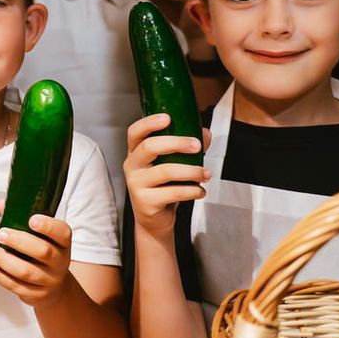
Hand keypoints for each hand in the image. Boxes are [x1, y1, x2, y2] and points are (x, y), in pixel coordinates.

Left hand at [0, 204, 71, 307]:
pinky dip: (0, 276)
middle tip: (0, 233)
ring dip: (4, 260)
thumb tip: (2, 205)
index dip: (48, 226)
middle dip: (18, 241)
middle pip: (42, 251)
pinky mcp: (37, 295)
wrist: (55, 287)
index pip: (62, 232)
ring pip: (26, 271)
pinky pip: (16, 286)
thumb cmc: (42, 253)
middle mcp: (60, 262)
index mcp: (63, 243)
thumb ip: (21, 218)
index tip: (31, 219)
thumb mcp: (40, 236)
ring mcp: (50, 280)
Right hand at [124, 114, 210, 237]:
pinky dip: (191, 191)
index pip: (135, 132)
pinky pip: (172, 193)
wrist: (154, 219)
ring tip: (206, 174)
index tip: (168, 118)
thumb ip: (187, 147)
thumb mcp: (173, 163)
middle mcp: (132, 166)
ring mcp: (136, 184)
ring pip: (165, 171)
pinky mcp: (145, 202)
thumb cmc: (163, 186)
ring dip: (191, 171)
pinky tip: (200, 191)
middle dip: (176, 143)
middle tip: (197, 146)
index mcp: (136, 152)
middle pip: (149, 147)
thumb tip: (205, 133)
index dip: (149, 123)